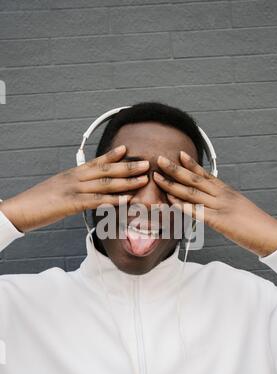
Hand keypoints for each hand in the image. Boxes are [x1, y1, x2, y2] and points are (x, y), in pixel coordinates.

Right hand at [0, 145, 148, 232]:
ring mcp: (73, 189)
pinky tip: (126, 200)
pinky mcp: (71, 203)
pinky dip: (113, 200)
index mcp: (72, 174)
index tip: (127, 150)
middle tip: (146, 164)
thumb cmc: (38, 203)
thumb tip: (86, 193)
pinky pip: (96, 201)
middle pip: (105, 170)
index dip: (112, 156)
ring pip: (104, 183)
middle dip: (128, 167)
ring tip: (143, 180)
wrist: (19, 210)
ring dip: (126, 182)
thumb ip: (74, 189)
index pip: (95, 162)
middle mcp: (74, 178)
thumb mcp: (58, 190)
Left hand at [153, 151, 276, 256]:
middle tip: (160, 160)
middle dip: (175, 169)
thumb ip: (222, 203)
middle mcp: (222, 195)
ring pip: (192, 193)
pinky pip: (197, 211)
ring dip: (172, 185)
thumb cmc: (253, 224)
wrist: (269, 234)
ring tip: (159, 178)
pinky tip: (171, 201)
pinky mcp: (219, 221)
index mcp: (226, 191)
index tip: (179, 154)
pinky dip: (183, 206)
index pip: (206, 174)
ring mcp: (220, 207)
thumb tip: (210, 204)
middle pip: (194, 179)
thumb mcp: (237, 207)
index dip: (191, 164)